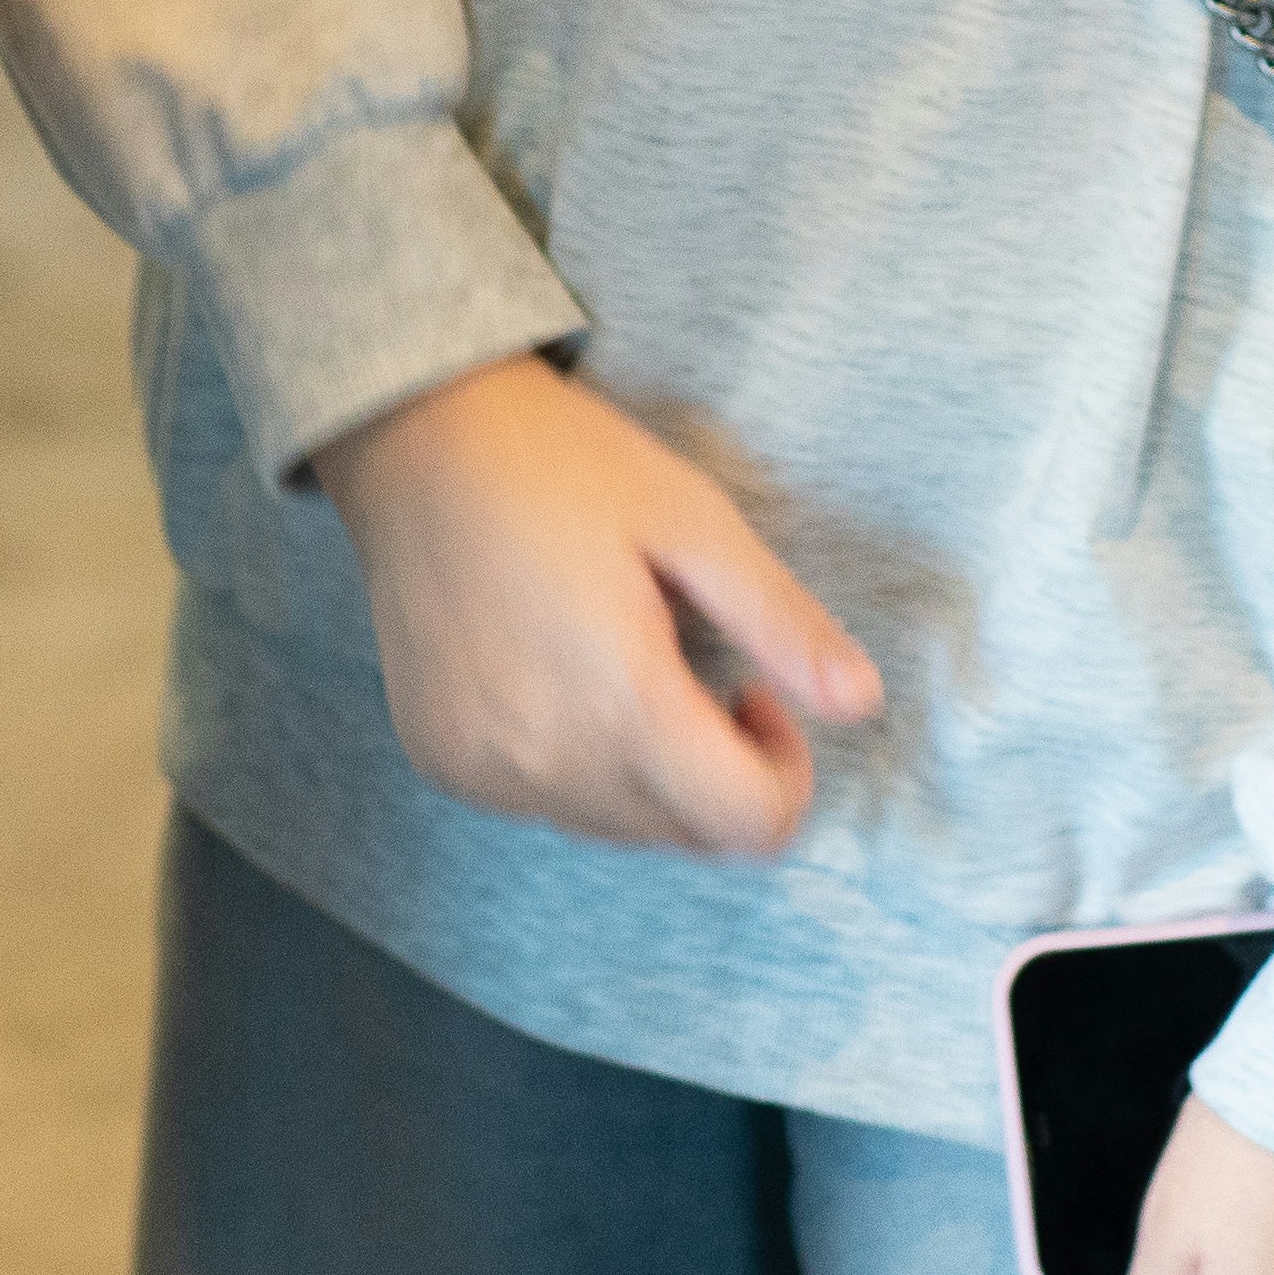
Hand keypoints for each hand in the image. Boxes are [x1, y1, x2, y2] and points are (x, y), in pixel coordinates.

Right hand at [311, 354, 877, 855]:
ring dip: (651, 775)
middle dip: (721, 773)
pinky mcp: (442, 762)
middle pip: (687, 838)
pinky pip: (544, 804)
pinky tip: (563, 679)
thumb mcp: (694, 519)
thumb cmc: (558, 463)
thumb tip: (862, 704)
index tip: (756, 691)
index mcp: (620, 704)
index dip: (786, 772)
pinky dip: (578, 766)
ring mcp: (483, 771)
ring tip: (627, 665)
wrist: (411, 436)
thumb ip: (782, 623)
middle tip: (701, 669)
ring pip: (618, 830)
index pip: (749, 827)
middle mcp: (545, 761)